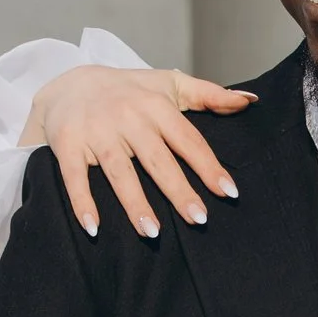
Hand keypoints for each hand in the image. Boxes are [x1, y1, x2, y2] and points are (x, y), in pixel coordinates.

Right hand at [25, 64, 254, 237]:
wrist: (70, 83)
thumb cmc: (129, 91)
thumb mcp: (168, 85)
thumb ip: (209, 95)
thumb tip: (250, 102)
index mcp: (155, 105)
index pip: (188, 140)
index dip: (208, 166)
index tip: (227, 192)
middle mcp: (127, 117)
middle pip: (157, 159)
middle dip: (178, 189)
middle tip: (198, 219)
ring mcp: (96, 131)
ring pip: (119, 171)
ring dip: (135, 203)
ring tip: (153, 233)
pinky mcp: (67, 144)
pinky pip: (75, 177)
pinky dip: (82, 202)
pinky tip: (94, 228)